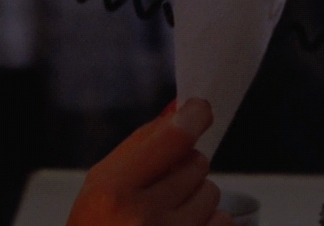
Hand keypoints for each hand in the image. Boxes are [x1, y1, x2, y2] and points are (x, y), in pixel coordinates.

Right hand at [65, 98, 231, 225]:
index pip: (172, 141)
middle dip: (184, 165)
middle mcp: (146, 218)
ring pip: (212, 192)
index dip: (193, 118)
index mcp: (116, 192)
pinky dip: (207, 220)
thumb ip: (141, 144)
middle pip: (196, 163)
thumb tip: (179, 109)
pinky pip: (222, 221)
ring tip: (166, 210)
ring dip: (196, 194)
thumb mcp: (101, 182)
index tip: (200, 110)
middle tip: (160, 182)